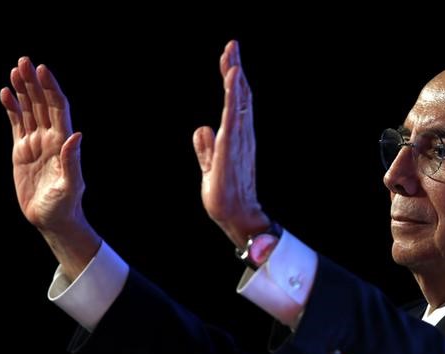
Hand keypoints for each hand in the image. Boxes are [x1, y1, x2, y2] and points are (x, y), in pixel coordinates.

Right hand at [0, 57, 98, 278]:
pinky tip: (5, 93)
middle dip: (34, 82)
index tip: (42, 69)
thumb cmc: (64, 206)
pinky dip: (11, 108)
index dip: (50, 89)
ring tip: (15, 70)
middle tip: (24, 61)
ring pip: (29, 110)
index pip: (57, 108)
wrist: (51, 220)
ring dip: (22, 90)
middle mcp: (50, 139)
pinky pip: (16, 124)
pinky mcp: (22, 151)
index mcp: (62, 143)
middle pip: (42, 104)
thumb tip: (77, 135)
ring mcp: (36, 144)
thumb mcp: (70, 185)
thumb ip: (72, 160)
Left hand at [193, 41, 269, 246]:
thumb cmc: (225, 195)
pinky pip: (234, 114)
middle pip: (240, 96)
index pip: (235, 103)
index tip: (228, 58)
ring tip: (232, 54)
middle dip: (235, 70)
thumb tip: (202, 129)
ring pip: (239, 101)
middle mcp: (242, 135)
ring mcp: (239, 139)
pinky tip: (234, 76)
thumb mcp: (209, 166)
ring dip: (235, 77)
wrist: (235, 216)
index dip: (232, 80)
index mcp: (236, 138)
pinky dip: (234, 94)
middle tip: (232, 45)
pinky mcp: (233, 145)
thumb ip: (206, 148)